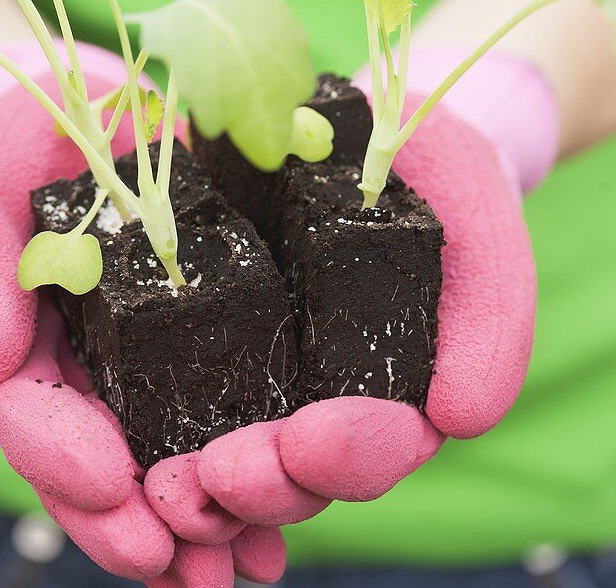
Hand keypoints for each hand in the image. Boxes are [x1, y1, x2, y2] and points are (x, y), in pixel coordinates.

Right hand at [0, 44, 285, 584]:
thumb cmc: (24, 143)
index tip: (109, 489)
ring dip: (195, 521)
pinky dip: (236, 476)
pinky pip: (208, 415)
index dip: (59, 457)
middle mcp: (71, 369)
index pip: (25, 412)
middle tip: (181, 565)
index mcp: (14, 340)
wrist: (85, 115)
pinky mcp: (191, 340)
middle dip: (132, 523)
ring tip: (241, 564)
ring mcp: (130, 362)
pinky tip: (272, 528)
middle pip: (93, 464)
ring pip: (154, 459)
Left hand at [183, 58, 540, 525]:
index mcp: (391, 393)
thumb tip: (459, 415)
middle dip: (261, 483)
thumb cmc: (446, 184)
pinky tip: (123, 437)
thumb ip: (492, 325)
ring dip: (196, 481)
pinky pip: (167, 387)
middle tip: (219, 473)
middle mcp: (320, 397)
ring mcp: (258, 366)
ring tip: (165, 479)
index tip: (310, 440)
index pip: (374, 449)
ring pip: (227, 453)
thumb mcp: (485, 235)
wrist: (383, 133)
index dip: (347, 458)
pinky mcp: (201, 321)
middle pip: (291, 473)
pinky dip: (145, 421)